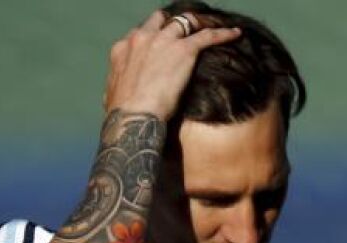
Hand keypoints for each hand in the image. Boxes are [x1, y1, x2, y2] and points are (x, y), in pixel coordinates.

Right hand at [102, 9, 241, 120]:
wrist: (133, 117)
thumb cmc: (121, 113)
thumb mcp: (112, 95)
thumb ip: (118, 87)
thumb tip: (114, 97)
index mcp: (124, 49)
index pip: (141, 33)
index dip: (152, 36)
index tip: (160, 44)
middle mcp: (142, 38)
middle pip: (161, 20)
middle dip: (173, 23)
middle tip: (185, 30)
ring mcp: (164, 41)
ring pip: (185, 21)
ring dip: (198, 24)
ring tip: (210, 27)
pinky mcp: (184, 50)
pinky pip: (207, 35)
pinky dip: (222, 33)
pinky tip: (235, 34)